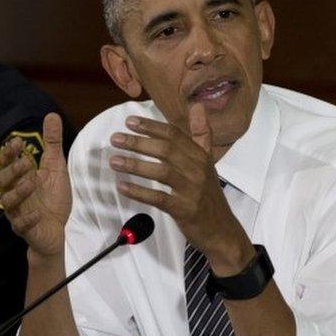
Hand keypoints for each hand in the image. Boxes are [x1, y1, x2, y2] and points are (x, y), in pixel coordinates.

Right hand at [0, 113, 71, 262]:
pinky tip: (37, 213)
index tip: (16, 142)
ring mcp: (18, 212)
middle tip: (26, 162)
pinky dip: (27, 219)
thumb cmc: (52, 198)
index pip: (8, 164)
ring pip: (8, 202)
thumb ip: (52, 144)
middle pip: (3, 181)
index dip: (9, 154)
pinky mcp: (25, 229)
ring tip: (32, 182)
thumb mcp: (55, 167)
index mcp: (20, 179)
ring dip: (19, 192)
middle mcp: (14, 194)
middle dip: (13, 171)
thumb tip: (51, 115)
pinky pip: (20, 225)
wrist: (56, 231)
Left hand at [109, 103, 251, 270]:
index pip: (174, 135)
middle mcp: (198, 170)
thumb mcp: (208, 163)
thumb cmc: (208, 195)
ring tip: (114, 161)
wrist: (221, 230)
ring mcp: (192, 190)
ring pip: (162, 172)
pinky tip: (122, 187)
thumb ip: (201, 135)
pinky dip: (139, 192)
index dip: (151, 127)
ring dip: (135, 165)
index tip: (129, 121)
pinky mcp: (185, 210)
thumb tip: (198, 106)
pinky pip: (159, 198)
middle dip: (138, 143)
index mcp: (201, 156)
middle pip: (166, 150)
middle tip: (115, 139)